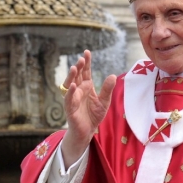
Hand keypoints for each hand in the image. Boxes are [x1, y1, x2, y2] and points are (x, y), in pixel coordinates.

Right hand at [61, 50, 115, 166]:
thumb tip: (113, 75)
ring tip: (74, 68)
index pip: (85, 72)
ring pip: (70, 84)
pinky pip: (69, 99)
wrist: (88, 131)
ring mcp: (73, 98)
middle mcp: (78, 90)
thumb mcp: (104, 101)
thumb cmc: (94, 115)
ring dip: (72, 76)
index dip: (86, 62)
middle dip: (79, 67)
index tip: (87, 52)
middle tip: (81, 59)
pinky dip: (70, 92)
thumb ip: (107, 89)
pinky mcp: (69, 108)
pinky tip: (73, 86)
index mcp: (86, 86)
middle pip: (77, 75)